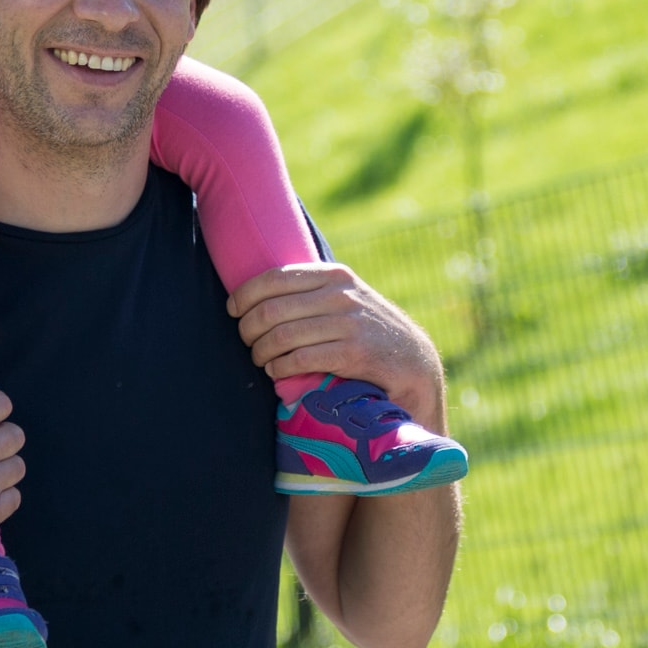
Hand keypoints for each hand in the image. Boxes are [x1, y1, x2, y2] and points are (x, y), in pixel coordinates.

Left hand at [230, 263, 445, 430]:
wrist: (415, 363)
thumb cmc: (368, 331)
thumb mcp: (345, 298)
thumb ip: (313, 290)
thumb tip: (260, 292)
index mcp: (334, 275)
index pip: (275, 278)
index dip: (245, 295)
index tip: (233, 310)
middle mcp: (341, 294)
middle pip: (272, 309)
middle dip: (248, 329)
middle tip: (246, 342)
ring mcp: (348, 323)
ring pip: (281, 336)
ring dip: (261, 352)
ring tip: (260, 360)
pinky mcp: (353, 354)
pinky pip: (300, 359)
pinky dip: (280, 368)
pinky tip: (277, 372)